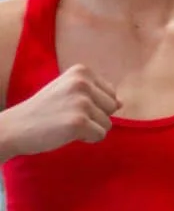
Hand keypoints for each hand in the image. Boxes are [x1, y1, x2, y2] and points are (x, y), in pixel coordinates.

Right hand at [2, 64, 119, 155]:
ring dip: (90, 128)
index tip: (70, 106)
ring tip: (65, 124)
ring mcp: (81, 102)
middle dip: (94, 117)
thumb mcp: (68, 90)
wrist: (14, 128)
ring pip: (108, 123)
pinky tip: (67, 133)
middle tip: (67, 116)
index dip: (94, 105)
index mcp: (82, 71)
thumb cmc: (43, 110)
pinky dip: (87, 139)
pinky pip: (100, 135)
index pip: (111, 93)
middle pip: (112, 108)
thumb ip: (95, 93)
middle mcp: (83, 83)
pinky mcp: (79, 122)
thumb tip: (121, 103)